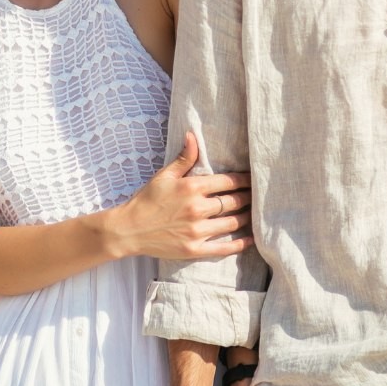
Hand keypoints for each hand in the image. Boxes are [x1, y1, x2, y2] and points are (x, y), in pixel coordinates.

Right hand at [109, 132, 252, 259]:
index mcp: (192, 187)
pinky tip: (252, 239)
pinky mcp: (194, 249)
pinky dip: (241, 244)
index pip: (228, 181)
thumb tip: (193, 136)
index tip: (253, 179)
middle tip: (258, 195)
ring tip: (254, 213)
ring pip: (233, 222)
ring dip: (247, 217)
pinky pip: (224, 247)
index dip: (244, 180)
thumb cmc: (146, 200)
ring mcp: (197, 231)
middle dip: (249, 197)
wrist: (128, 230)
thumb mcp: (164, 176)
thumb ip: (184, 158)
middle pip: (234, 201)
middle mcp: (197, 209)